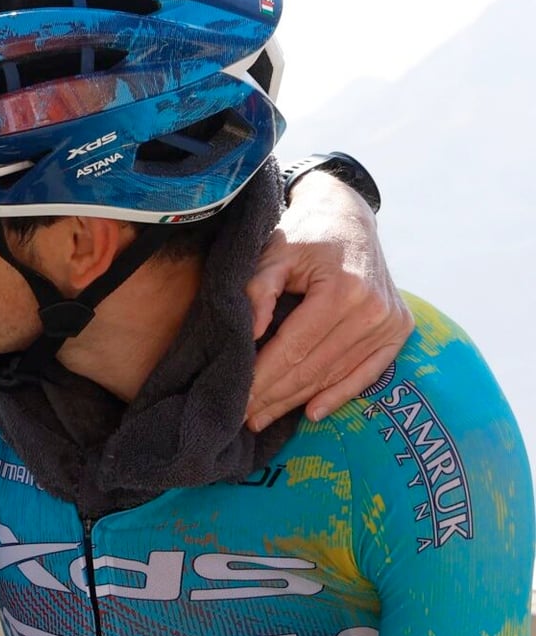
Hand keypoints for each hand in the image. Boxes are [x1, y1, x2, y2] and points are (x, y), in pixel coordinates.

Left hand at [244, 171, 412, 430]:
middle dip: (275, 395)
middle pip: (314, 367)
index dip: (263, 378)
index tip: (236, 399)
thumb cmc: (304, 234)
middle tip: (243, 418)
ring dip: (299, 400)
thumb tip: (252, 333)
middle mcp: (373, 310)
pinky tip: (314, 413)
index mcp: (344, 290)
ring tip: (264, 418)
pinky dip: (340, 394)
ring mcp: (391, 322)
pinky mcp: (399, 329)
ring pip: (336, 373)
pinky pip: (368, 372)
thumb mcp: (274, 251)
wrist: (349, 217)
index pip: (294, 348)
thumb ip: (258, 289)